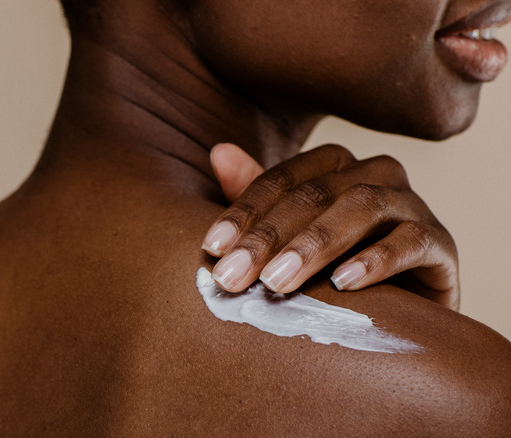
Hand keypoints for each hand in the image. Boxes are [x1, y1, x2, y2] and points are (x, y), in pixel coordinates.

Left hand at [203, 143, 458, 309]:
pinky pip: (412, 241)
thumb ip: (258, 198)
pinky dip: (376, 260)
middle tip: (233, 277)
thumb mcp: (290, 236)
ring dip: (315, 244)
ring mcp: (411, 204)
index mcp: (335, 166)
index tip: (212, 248)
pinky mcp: (440, 243)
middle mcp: (375, 174)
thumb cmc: (335, 266)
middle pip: (316, 193)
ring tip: (278, 282)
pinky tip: (344, 283)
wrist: (406, 309)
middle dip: (268, 237)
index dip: (244, 211)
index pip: (282, 179)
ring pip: (362, 207)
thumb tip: (218, 151)